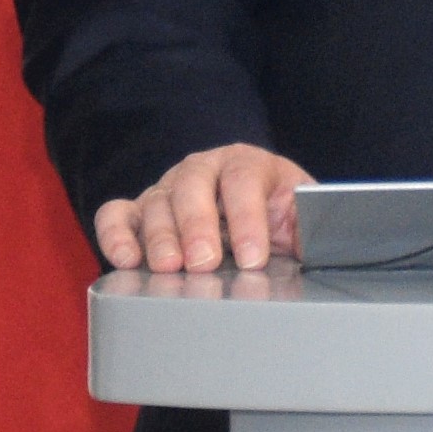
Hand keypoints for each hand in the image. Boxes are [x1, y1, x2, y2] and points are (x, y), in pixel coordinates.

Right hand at [93, 144, 310, 275]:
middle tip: (205, 262)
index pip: (244, 180)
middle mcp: (203, 170)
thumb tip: (317, 240)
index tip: (252, 257)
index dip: (247, 218)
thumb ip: (309, 224)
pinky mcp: (137, 212)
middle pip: (194, 187)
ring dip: (160, 237)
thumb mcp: (300, 217)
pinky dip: (115, 235)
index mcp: (248, 164)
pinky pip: (116, 215)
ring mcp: (167, 189)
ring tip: (169, 267)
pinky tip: (125, 260)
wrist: (253, 217)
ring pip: (156, 203)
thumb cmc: (277, 217)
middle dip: (198, 226)